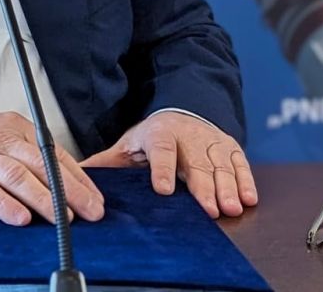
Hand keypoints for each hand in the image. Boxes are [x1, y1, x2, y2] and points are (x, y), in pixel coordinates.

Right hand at [0, 110, 105, 225]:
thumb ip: (25, 155)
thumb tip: (62, 183)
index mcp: (14, 128)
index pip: (54, 153)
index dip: (78, 178)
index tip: (96, 198)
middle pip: (41, 163)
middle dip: (70, 190)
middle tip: (90, 211)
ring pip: (17, 175)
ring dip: (43, 198)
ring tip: (62, 217)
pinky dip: (3, 204)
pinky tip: (19, 217)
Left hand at [80, 111, 257, 217]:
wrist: (182, 113)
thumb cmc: (153, 138)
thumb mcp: (128, 145)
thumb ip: (107, 161)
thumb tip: (75, 172)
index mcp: (159, 134)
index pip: (161, 151)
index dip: (163, 170)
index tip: (163, 189)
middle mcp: (188, 136)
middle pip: (196, 163)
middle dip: (204, 187)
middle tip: (211, 209)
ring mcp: (211, 141)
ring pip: (220, 164)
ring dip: (228, 186)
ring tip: (231, 207)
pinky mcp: (229, 146)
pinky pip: (240, 163)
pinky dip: (245, 180)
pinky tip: (248, 199)